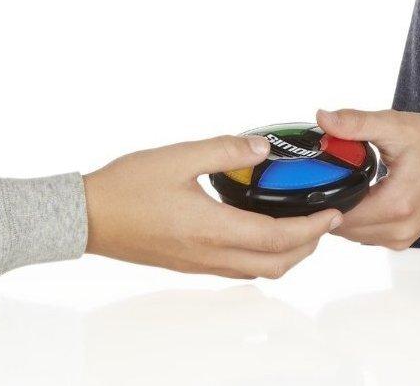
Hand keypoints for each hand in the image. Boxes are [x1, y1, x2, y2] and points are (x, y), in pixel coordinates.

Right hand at [83, 134, 343, 278]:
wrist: (87, 217)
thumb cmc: (126, 187)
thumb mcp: (178, 156)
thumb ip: (225, 150)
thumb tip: (263, 148)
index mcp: (213, 228)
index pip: (279, 238)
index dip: (313, 228)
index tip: (333, 212)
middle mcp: (210, 254)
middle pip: (276, 265)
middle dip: (308, 246)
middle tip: (323, 220)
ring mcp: (199, 264)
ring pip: (258, 272)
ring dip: (286, 255)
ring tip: (298, 226)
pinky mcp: (187, 264)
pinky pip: (237, 270)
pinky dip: (261, 257)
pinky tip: (257, 232)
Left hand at [315, 108, 419, 249]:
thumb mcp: (397, 126)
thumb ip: (356, 123)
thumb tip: (322, 119)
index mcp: (396, 206)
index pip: (337, 215)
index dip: (319, 196)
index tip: (312, 175)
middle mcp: (399, 230)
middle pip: (341, 227)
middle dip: (327, 202)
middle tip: (323, 174)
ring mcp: (402, 238)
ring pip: (353, 233)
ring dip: (342, 211)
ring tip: (341, 182)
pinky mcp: (404, 238)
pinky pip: (368, 234)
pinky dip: (358, 217)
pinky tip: (359, 194)